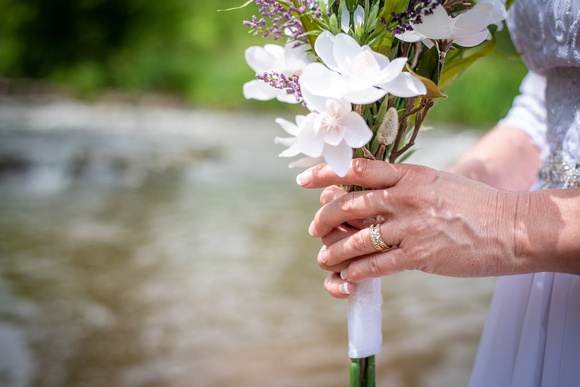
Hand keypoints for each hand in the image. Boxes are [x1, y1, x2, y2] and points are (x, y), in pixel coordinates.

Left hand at [297, 159, 521, 298]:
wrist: (514, 227)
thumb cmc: (475, 205)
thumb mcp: (437, 182)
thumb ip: (403, 185)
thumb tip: (368, 194)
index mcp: (409, 174)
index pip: (356, 169)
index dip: (324, 173)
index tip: (303, 180)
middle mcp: (406, 196)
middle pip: (348, 205)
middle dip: (323, 219)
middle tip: (314, 229)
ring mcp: (412, 226)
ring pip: (357, 239)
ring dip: (334, 252)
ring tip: (325, 259)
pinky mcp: (421, 255)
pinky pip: (376, 264)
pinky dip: (356, 271)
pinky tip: (347, 276)